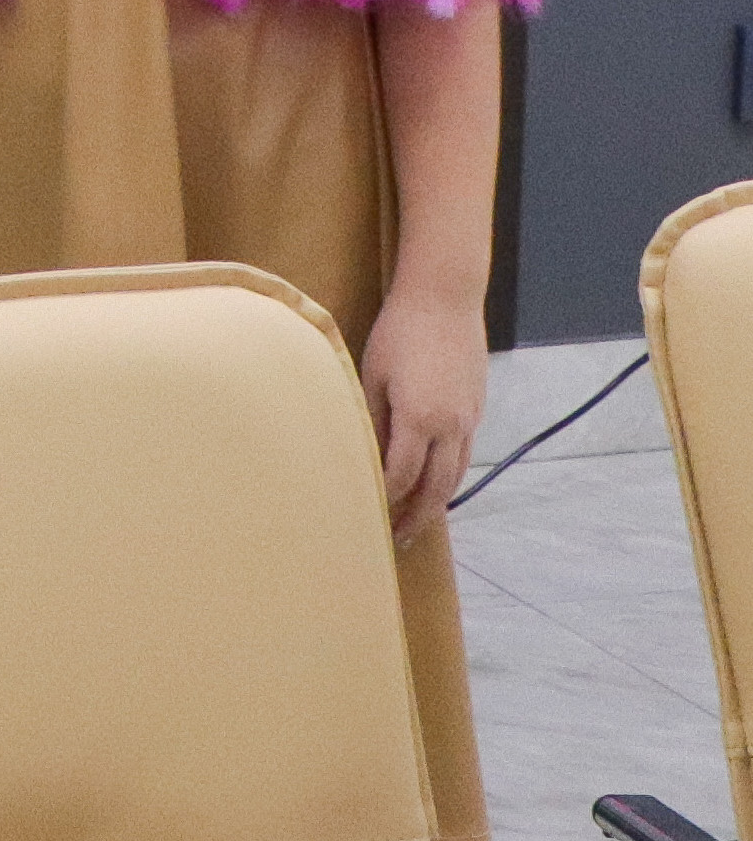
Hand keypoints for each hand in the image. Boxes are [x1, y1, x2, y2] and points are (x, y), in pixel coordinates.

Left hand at [364, 287, 486, 528]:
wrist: (444, 299)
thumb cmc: (398, 332)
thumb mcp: (372, 374)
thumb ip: (371, 418)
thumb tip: (364, 457)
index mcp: (420, 419)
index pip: (401, 475)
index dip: (385, 499)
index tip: (367, 515)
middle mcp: (451, 426)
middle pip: (436, 488)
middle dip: (417, 518)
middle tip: (398, 540)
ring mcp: (469, 419)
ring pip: (456, 475)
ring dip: (437, 502)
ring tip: (416, 521)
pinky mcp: (477, 409)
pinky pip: (464, 455)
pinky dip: (449, 476)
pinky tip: (434, 482)